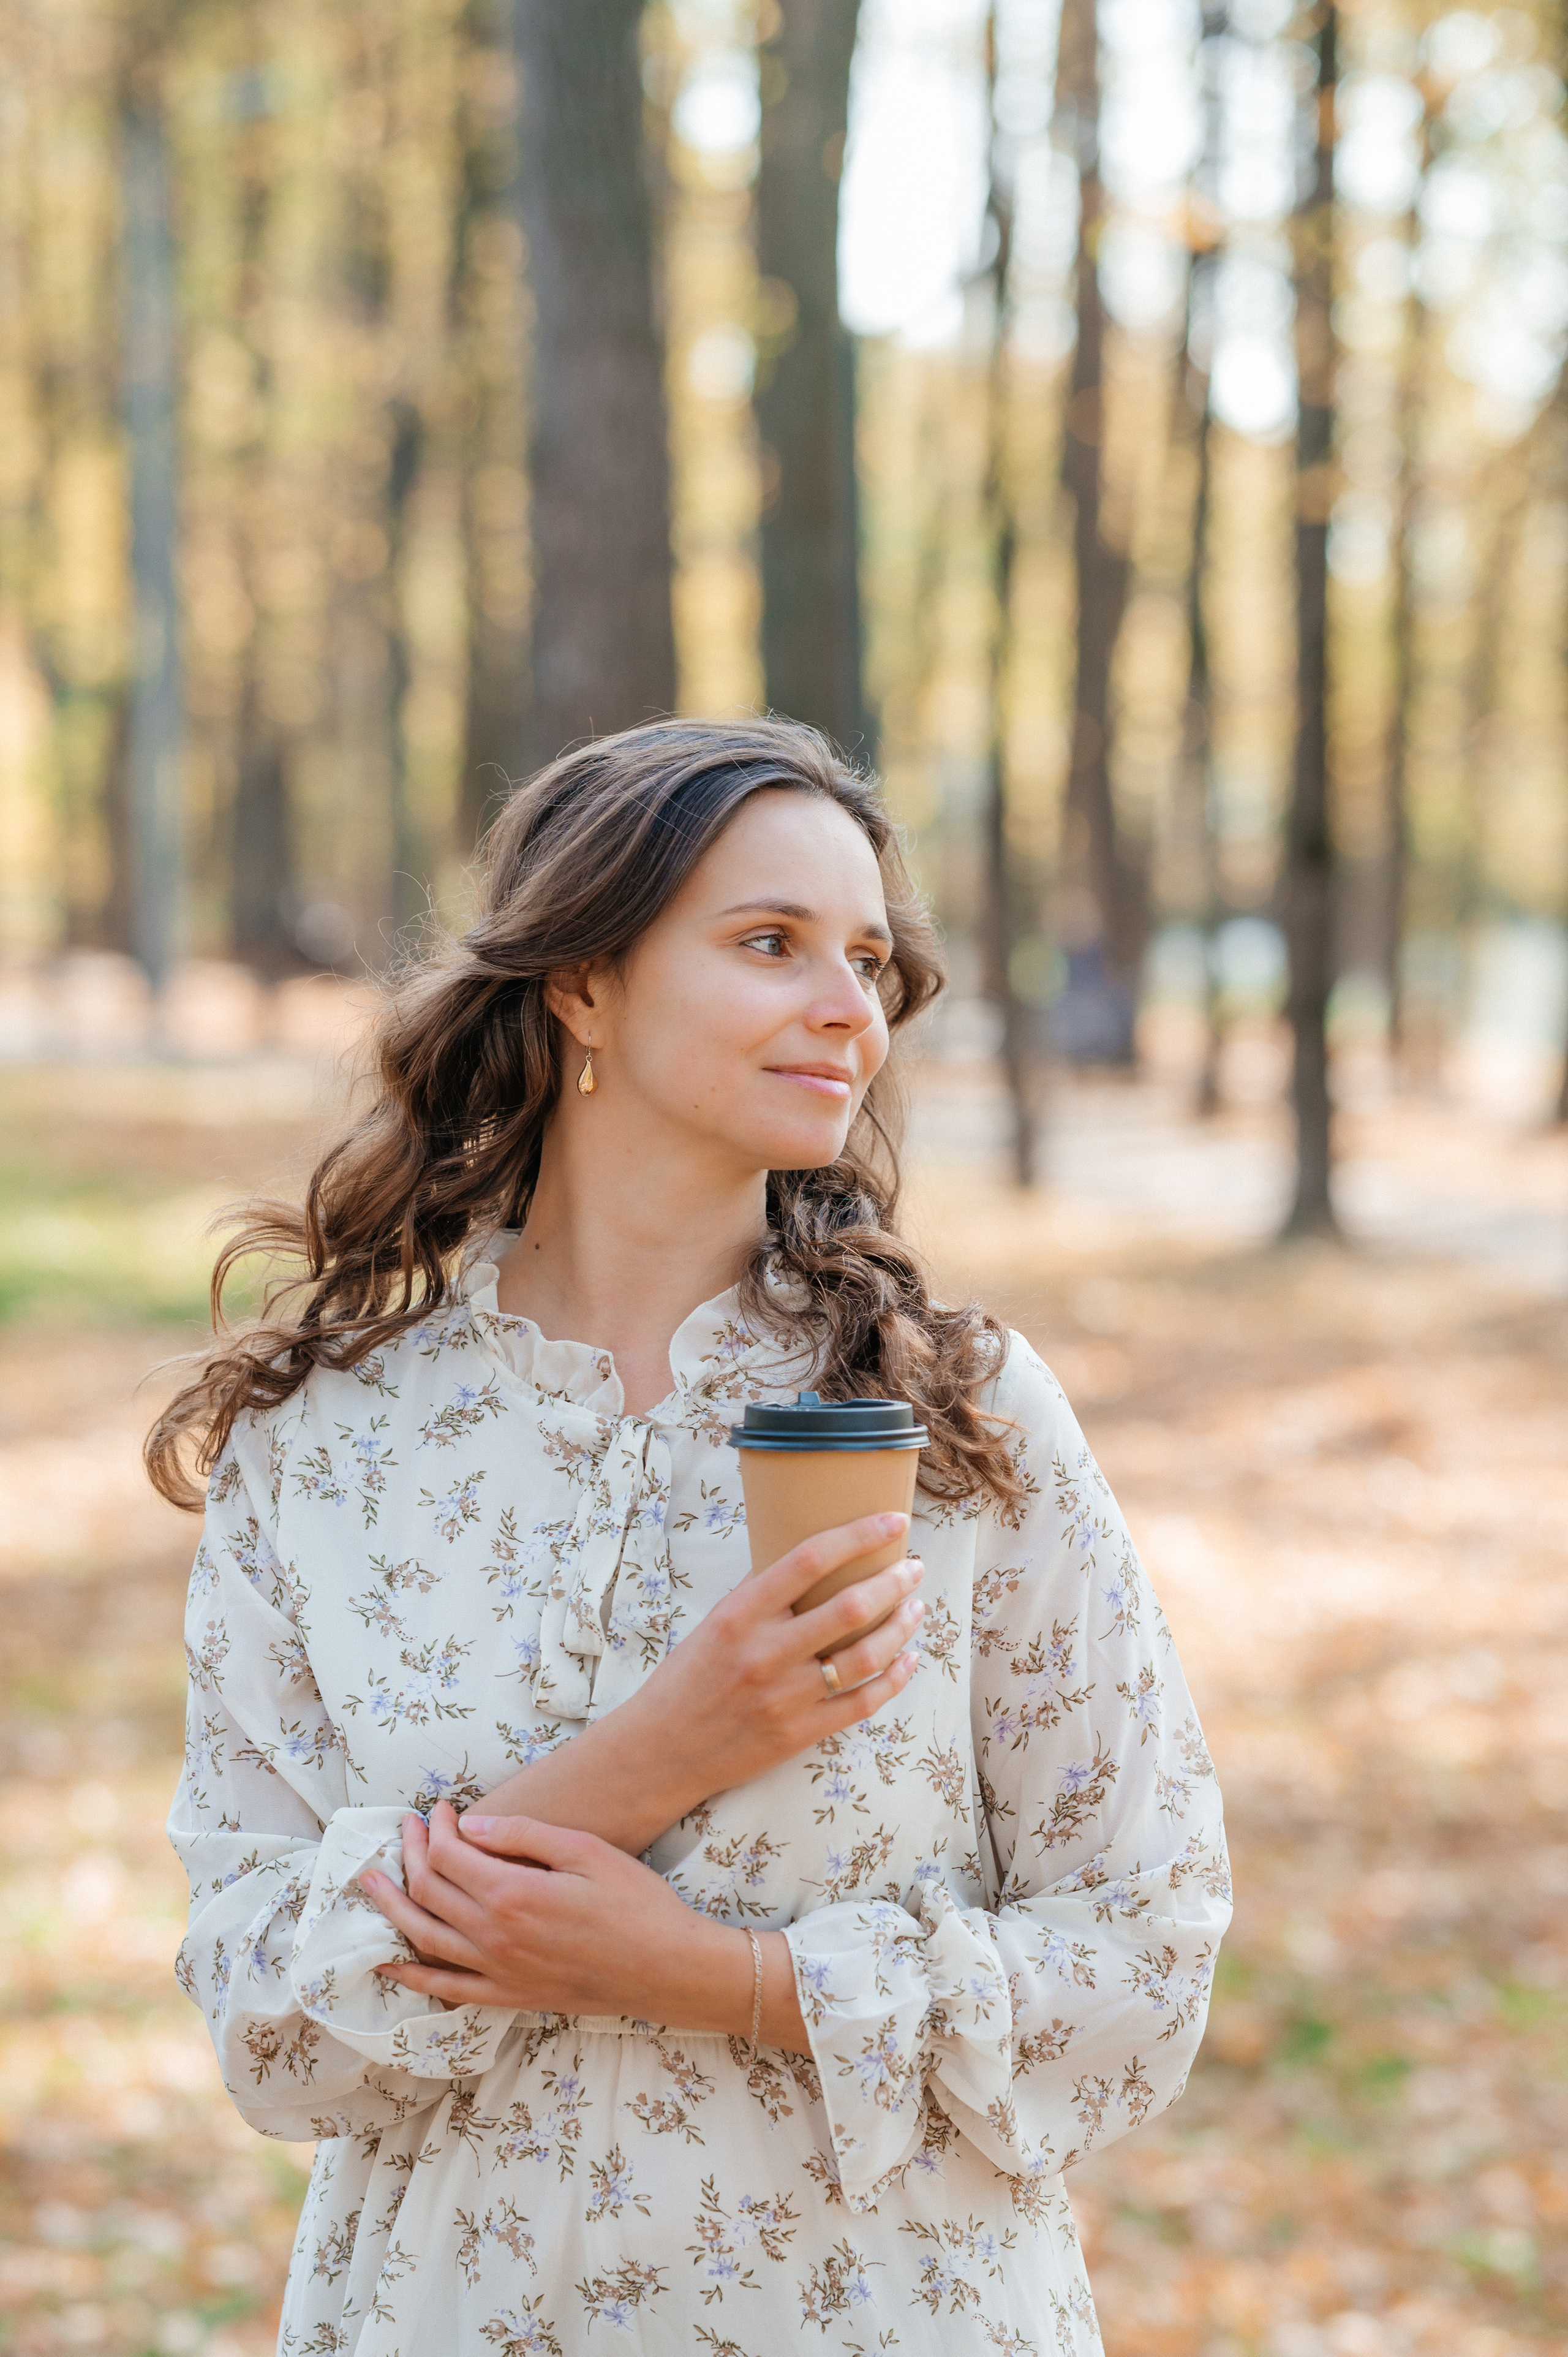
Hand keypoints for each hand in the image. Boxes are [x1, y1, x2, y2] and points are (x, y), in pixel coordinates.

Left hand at [364, 1803, 806, 2044]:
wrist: (667, 1969)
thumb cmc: (636, 1903)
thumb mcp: (587, 1850)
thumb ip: (522, 1835)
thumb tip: (467, 1826)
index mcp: (513, 1894)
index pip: (449, 1855)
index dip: (437, 1826)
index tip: (444, 1807)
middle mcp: (495, 1937)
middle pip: (429, 1891)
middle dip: (411, 1853)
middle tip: (409, 1827)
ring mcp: (497, 1972)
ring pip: (423, 1937)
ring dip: (392, 1905)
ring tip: (371, 1881)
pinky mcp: (507, 1996)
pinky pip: (444, 1987)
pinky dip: (408, 1975)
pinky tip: (386, 1962)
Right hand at [471, 1512, 925, 1854]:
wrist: (662, 1750)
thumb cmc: (688, 1678)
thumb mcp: (715, 1623)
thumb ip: (761, 1594)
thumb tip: (814, 1558)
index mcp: (740, 1614)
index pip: (809, 1559)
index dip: (858, 1536)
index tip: (892, 1521)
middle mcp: (765, 1652)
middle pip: (849, 1608)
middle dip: (893, 1581)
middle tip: (913, 1566)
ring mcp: (786, 1697)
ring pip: (865, 1655)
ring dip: (901, 1626)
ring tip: (916, 1606)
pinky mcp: (800, 1733)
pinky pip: (862, 1702)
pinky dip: (894, 1677)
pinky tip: (908, 1658)